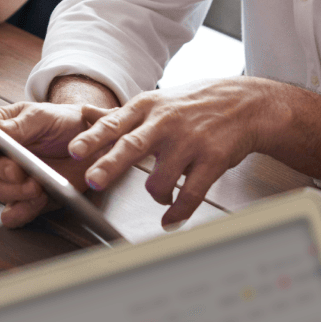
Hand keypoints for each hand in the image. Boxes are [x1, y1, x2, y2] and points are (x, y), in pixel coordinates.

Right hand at [0, 102, 111, 227]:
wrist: (91, 142)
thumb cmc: (64, 122)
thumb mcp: (42, 116)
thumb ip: (18, 125)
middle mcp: (2, 154)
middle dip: (1, 170)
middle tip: (18, 170)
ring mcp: (14, 177)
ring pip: (1, 190)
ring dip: (17, 191)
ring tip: (37, 186)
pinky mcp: (27, 197)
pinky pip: (14, 211)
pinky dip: (21, 212)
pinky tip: (33, 204)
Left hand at [67, 80, 271, 225]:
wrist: (246, 105)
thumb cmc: (195, 105)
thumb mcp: (155, 102)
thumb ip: (118, 114)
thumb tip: (84, 114)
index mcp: (148, 108)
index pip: (114, 124)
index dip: (93, 138)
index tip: (74, 150)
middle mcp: (166, 123)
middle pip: (133, 145)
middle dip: (111, 164)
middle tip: (94, 181)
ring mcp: (190, 141)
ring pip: (161, 180)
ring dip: (156, 196)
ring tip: (161, 195)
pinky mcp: (212, 160)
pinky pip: (190, 194)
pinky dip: (178, 212)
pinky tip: (170, 219)